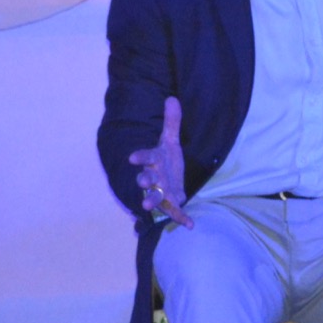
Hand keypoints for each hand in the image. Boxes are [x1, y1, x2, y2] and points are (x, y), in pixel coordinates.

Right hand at [126, 96, 193, 229]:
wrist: (168, 179)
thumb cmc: (166, 160)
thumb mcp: (171, 140)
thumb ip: (172, 122)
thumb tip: (172, 98)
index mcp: (154, 161)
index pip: (146, 157)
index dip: (140, 157)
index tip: (132, 157)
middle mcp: (154, 177)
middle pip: (146, 179)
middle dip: (144, 180)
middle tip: (142, 182)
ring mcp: (161, 191)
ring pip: (154, 197)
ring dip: (151, 201)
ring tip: (146, 205)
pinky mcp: (172, 202)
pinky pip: (175, 211)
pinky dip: (181, 218)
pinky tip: (190, 225)